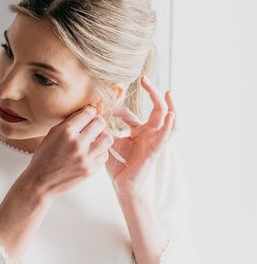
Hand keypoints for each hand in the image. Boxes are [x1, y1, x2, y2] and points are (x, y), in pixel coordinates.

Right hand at [24, 105, 113, 197]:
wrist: (41, 181)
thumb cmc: (44, 156)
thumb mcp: (51, 134)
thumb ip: (68, 123)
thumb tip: (85, 111)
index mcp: (65, 132)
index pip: (88, 113)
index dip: (90, 111)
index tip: (90, 113)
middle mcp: (77, 143)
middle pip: (100, 123)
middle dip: (98, 121)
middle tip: (95, 124)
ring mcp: (85, 158)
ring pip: (107, 138)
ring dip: (103, 136)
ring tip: (96, 138)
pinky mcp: (90, 170)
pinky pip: (104, 155)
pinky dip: (100, 151)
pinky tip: (92, 151)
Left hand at [103, 75, 176, 199]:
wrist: (124, 185)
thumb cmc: (118, 165)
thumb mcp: (108, 142)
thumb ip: (103, 128)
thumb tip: (92, 114)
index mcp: (138, 131)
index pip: (129, 114)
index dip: (116, 108)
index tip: (103, 105)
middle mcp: (149, 133)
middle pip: (156, 109)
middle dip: (152, 93)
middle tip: (145, 79)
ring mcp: (155, 141)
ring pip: (168, 120)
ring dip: (169, 106)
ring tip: (168, 93)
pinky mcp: (156, 150)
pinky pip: (166, 136)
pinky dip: (170, 125)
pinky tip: (171, 116)